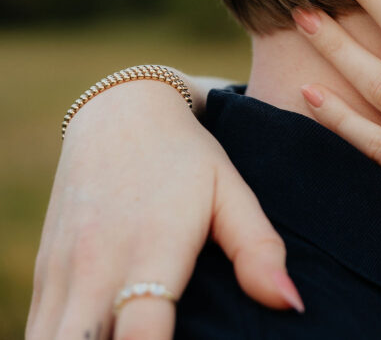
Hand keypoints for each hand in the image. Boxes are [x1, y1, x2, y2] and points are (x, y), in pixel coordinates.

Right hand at [27, 78, 300, 339]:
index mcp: (151, 248)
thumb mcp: (230, 191)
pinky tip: (99, 338)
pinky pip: (40, 330)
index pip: (141, 332)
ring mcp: (63, 273)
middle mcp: (97, 265)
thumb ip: (258, 249)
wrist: (120, 111)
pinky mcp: (45, 275)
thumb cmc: (186, 156)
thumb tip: (291, 304)